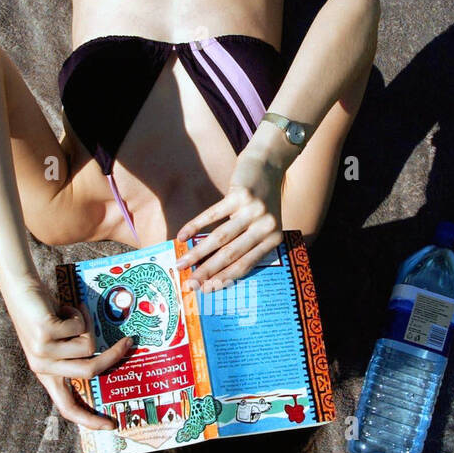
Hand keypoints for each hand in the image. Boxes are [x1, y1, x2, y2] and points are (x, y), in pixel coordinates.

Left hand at [7, 282, 134, 429]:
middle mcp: (43, 367)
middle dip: (112, 355)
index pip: (67, 407)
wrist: (18, 287)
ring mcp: (43, 352)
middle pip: (90, 370)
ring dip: (86, 323)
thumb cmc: (42, 312)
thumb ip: (75, 353)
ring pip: (87, 345)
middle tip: (127, 343)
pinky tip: (62, 306)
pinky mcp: (45, 334)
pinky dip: (77, 312)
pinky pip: (79, 327)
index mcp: (46, 374)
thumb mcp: (59, 339)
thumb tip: (110, 358)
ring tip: (71, 312)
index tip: (111, 426)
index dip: (89, 419)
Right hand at [175, 148, 284, 290]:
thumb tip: (217, 269)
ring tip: (180, 263)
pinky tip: (182, 236)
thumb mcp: (263, 223)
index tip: (205, 290)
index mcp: (273, 239)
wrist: (269, 163)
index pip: (246, 265)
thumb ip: (248, 243)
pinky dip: (195, 225)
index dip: (224, 278)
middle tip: (189, 284)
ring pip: (220, 238)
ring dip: (197, 253)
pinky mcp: (240, 194)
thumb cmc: (262, 198)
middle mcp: (266, 227)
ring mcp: (253, 210)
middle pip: (231, 255)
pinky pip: (213, 213)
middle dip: (207, 272)